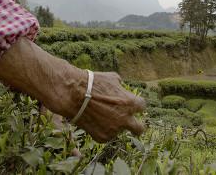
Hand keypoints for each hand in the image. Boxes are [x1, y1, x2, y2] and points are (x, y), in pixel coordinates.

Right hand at [0, 38, 145, 141]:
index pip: (142, 106)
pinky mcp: (102, 137)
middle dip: (137, 126)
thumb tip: (123, 88)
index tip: (132, 104)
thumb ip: (121, 87)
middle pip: (140, 129)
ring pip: (119, 131)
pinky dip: (103, 130)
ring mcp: (113, 130)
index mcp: (130, 103)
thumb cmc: (93, 83)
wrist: (73, 95)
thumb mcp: (112, 78)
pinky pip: (107, 135)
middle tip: (131, 123)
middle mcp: (124, 119)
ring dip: (115, 125)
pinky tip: (94, 120)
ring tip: (101, 115)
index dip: (136, 104)